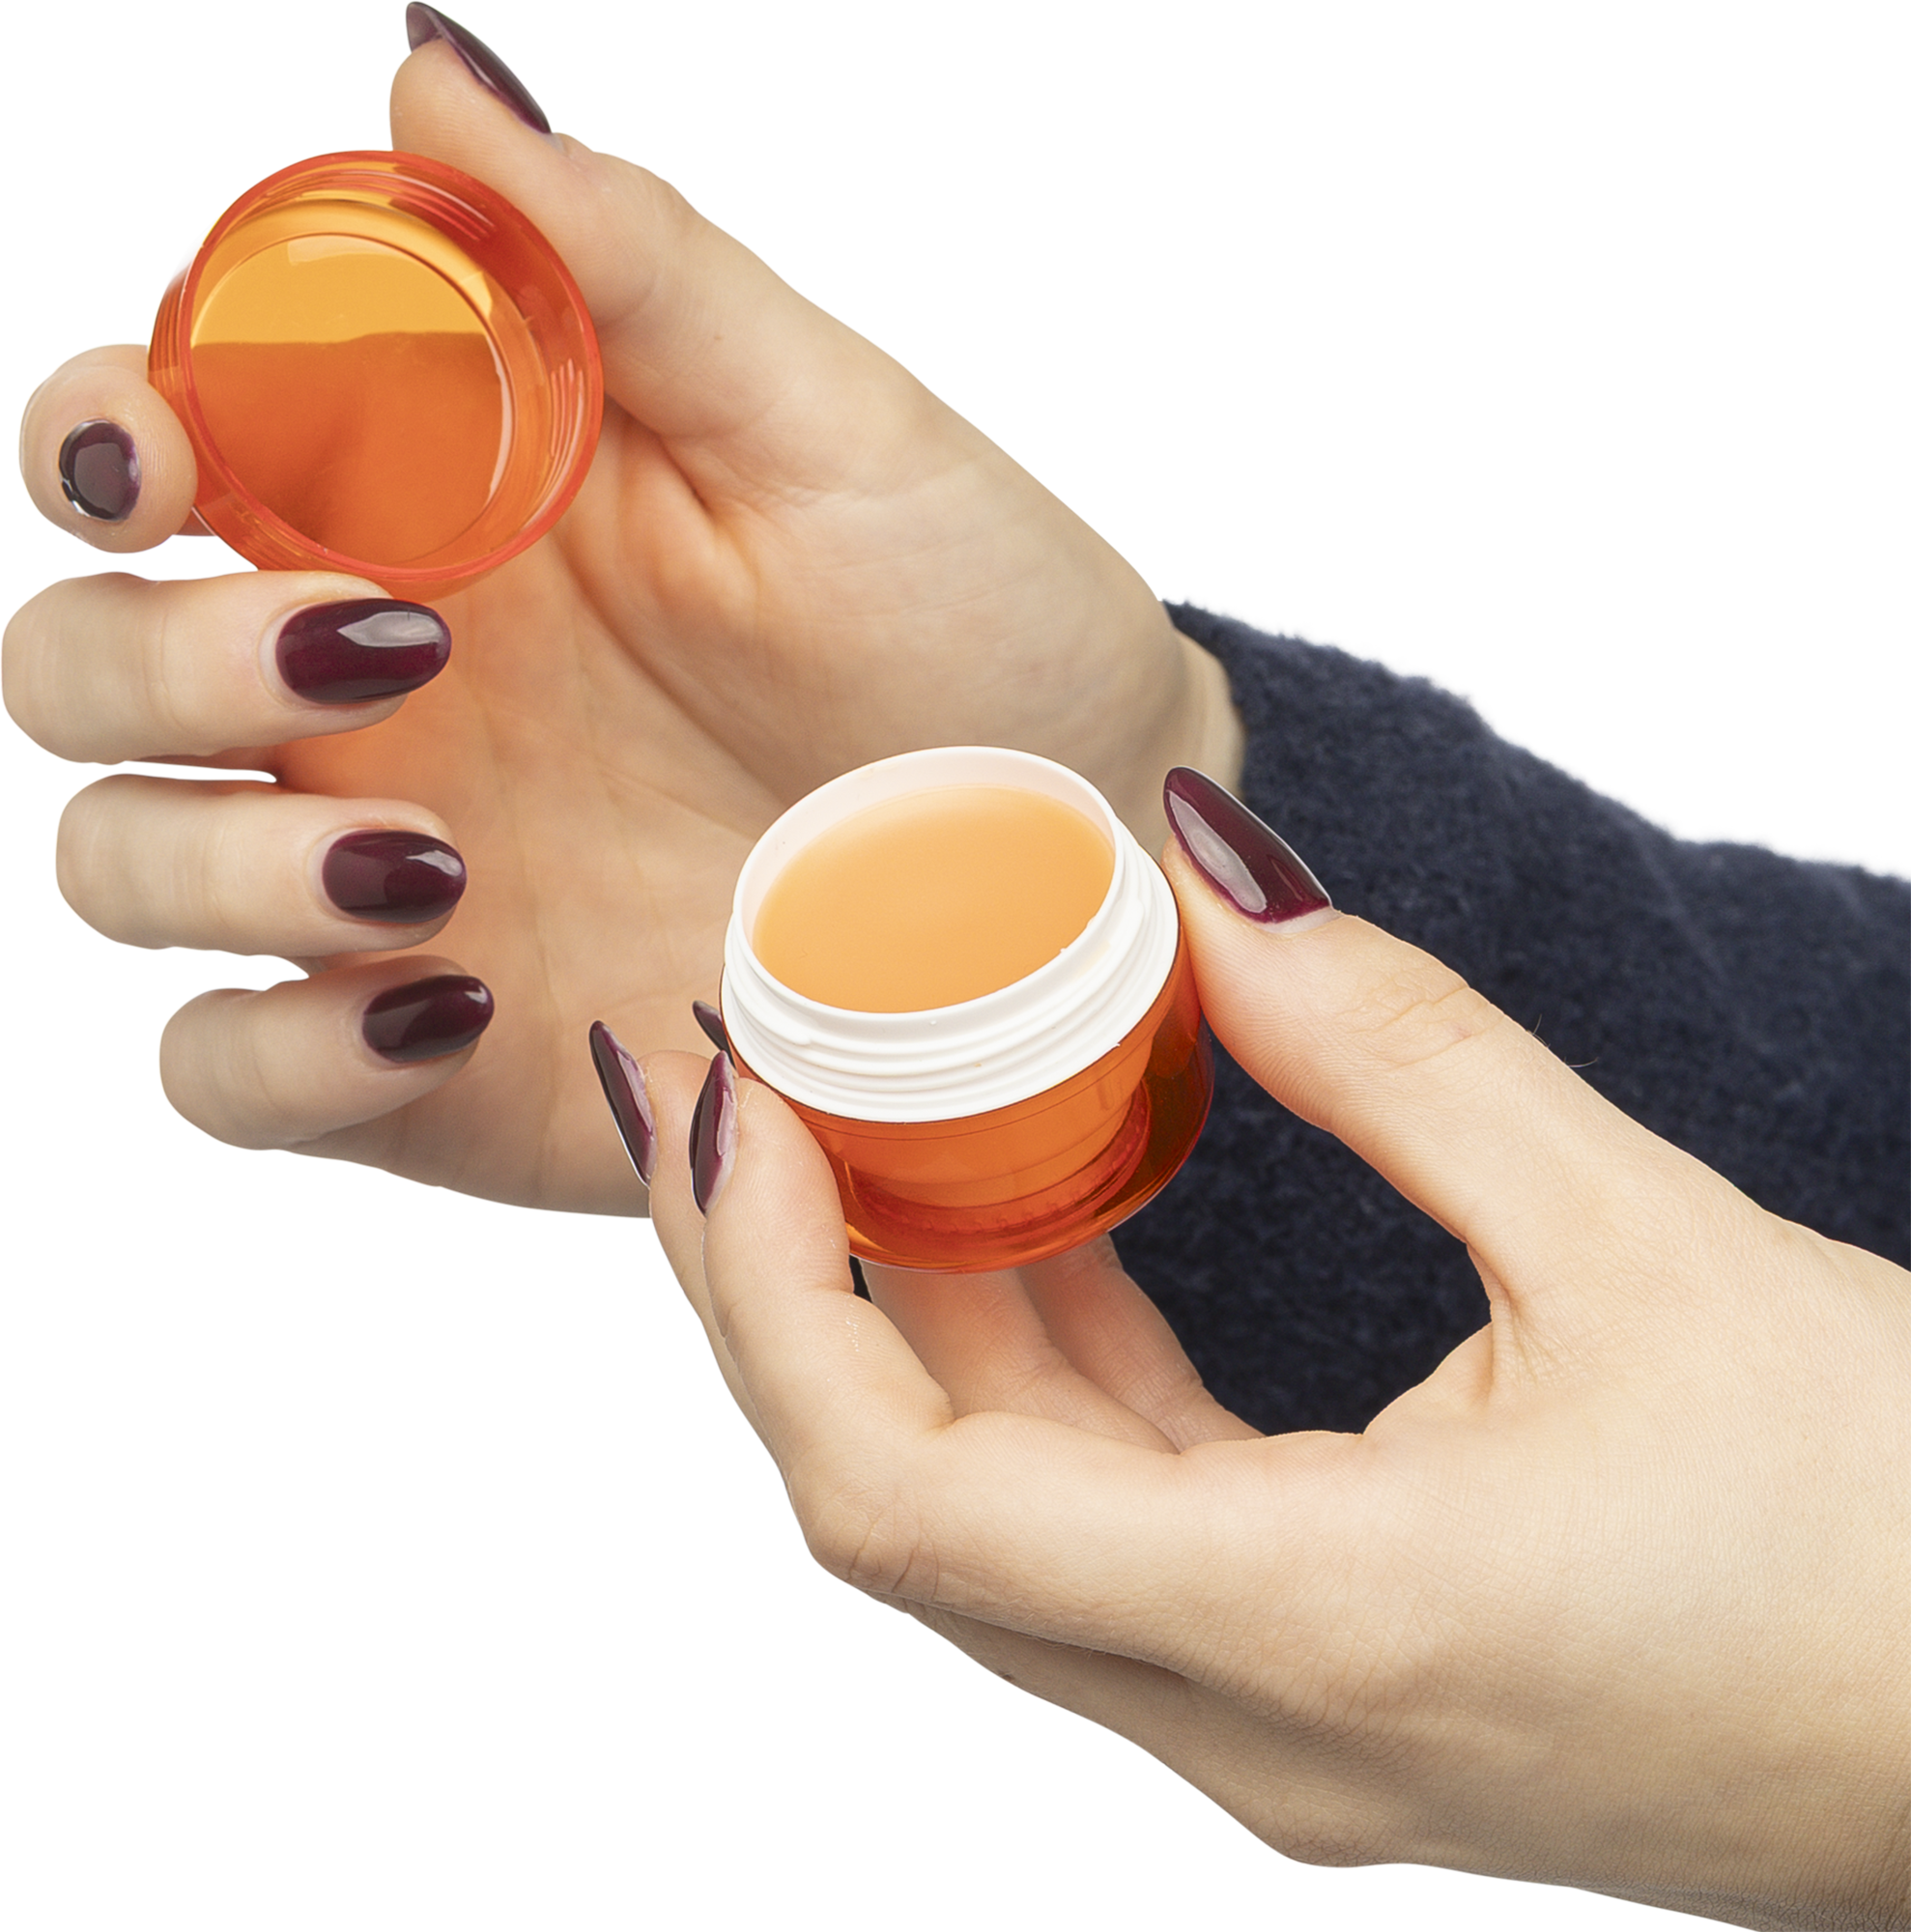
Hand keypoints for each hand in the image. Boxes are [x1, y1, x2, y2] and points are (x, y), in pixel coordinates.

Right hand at [1, 24, 1238, 1209]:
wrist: (1065, 848)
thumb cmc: (962, 622)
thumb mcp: (826, 431)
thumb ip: (627, 269)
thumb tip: (436, 82)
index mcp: (427, 516)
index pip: (157, 452)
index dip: (101, 433)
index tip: (164, 442)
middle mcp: (373, 697)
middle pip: (86, 666)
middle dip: (150, 654)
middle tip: (375, 650)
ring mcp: (388, 882)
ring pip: (130, 868)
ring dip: (214, 861)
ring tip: (434, 861)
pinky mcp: (438, 1056)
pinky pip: (245, 1077)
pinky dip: (285, 1054)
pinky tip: (445, 1002)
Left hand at [635, 770, 1910, 1931]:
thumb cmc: (1894, 1534)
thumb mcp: (1643, 1244)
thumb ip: (1398, 1048)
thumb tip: (1210, 882)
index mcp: (1315, 1626)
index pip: (898, 1497)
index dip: (776, 1293)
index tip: (738, 1106)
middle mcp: (1255, 1717)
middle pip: (907, 1507)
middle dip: (797, 1288)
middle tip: (745, 1084)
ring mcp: (1285, 1725)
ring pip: (1006, 1519)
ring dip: (923, 1322)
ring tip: (872, 1125)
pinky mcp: (1332, 1686)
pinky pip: (1117, 1527)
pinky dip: (1053, 1376)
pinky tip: (1046, 1230)